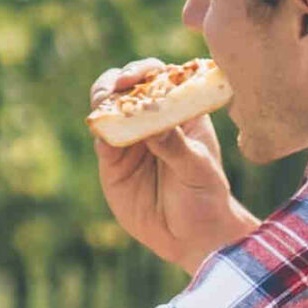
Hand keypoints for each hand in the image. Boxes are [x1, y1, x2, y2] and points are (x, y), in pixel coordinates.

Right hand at [90, 59, 257, 275]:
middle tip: (116, 88)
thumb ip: (177, 146)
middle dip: (117, 81)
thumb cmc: (206, 195)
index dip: (146, 71)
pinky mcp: (112, 162)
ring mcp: (130, 138)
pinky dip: (101, 134)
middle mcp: (151, 119)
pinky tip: (106, 139)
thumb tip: (154, 125)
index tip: (138, 77)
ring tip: (107, 110)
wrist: (192, 236)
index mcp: (180, 110)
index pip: (160, 78)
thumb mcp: (198, 169)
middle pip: (126, 87)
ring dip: (104, 103)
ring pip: (108, 109)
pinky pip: (102, 140)